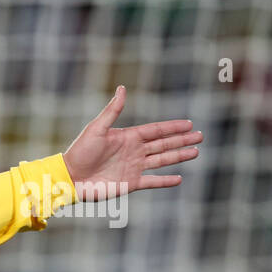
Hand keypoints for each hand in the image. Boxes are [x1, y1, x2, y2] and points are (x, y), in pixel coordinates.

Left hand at [61, 86, 201, 200]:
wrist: (70, 177)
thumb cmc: (80, 152)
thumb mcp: (97, 128)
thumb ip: (112, 110)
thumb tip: (122, 88)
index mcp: (128, 137)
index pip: (156, 130)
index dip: (172, 127)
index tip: (189, 123)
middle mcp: (134, 152)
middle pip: (164, 144)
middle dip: (182, 140)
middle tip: (200, 136)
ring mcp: (134, 168)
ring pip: (162, 160)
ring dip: (179, 156)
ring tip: (196, 152)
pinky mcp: (131, 183)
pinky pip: (153, 181)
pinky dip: (166, 181)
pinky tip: (179, 178)